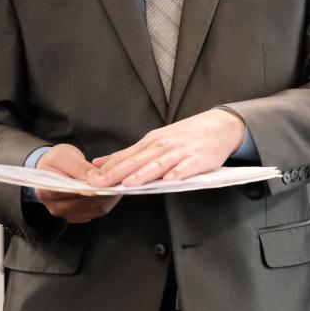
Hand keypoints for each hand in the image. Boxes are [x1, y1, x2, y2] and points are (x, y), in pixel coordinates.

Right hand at [35, 144, 122, 223]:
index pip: (72, 194)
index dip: (91, 189)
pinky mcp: (80, 215)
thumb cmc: (56, 161)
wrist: (52, 168)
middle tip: (119, 181)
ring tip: (119, 183)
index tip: (106, 182)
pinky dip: (109, 200)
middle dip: (105, 192)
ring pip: (97, 209)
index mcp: (46, 191)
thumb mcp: (64, 156)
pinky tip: (114, 189)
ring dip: (110, 197)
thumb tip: (94, 177)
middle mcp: (56, 207)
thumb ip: (78, 167)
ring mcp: (68, 214)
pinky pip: (99, 210)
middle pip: (87, 204)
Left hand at [86, 109, 245, 186]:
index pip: (124, 157)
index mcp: (150, 142)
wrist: (220, 126)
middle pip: (137, 162)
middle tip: (99, 184)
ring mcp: (181, 151)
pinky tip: (170, 180)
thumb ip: (127, 154)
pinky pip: (187, 167)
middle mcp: (163, 145)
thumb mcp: (154, 140)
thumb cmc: (186, 136)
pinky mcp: (199, 158)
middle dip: (117, 173)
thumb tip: (98, 163)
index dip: (107, 169)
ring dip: (144, 174)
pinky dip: (178, 173)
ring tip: (129, 184)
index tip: (89, 180)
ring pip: (159, 164)